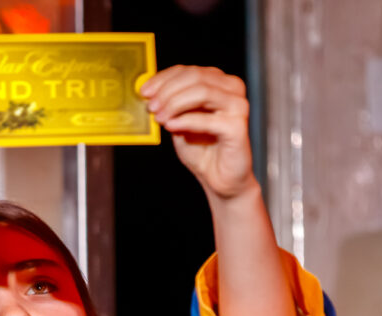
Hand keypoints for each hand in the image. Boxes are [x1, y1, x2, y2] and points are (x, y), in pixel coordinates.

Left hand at [140, 66, 254, 199]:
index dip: (163, 79)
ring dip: (175, 103)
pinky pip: (207, 119)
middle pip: (195, 77)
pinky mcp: (237, 127)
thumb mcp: (178, 122)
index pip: (188, 71)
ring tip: (160, 117)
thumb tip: (149, 94)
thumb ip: (169, 106)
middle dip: (168, 91)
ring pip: (202, 92)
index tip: (144, 91)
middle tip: (151, 106)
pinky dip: (186, 121)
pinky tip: (171, 125)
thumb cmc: (201, 150)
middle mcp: (231, 89)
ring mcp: (237, 106)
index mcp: (218, 83)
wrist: (219, 178)